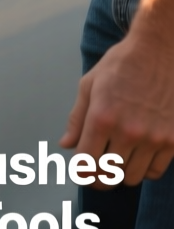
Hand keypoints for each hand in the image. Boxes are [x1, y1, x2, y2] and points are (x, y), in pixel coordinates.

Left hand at [61, 26, 173, 184]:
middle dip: (99, 178)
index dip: (81, 174)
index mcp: (101, 118)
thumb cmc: (122, 64)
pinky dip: (146, 170)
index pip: (86, 163)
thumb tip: (66, 145)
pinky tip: (139, 158)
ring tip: (119, 162)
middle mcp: (128, 131)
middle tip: (98, 173)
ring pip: (133, 177)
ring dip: (122, 174)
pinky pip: (157, 171)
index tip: (82, 174)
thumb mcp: (89, 85)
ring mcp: (154, 137)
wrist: (162, 50)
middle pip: (109, 175)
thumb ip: (77, 119)